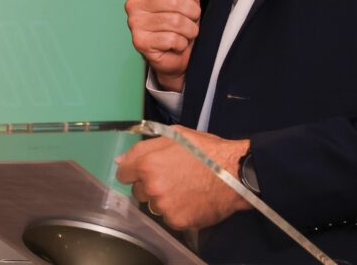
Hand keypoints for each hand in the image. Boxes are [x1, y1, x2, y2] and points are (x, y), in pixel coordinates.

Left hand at [116, 126, 249, 229]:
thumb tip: (121, 161)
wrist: (235, 173)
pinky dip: (177, 212)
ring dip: (163, 200)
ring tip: (184, 189)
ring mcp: (163, 205)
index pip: (123, 174)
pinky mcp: (176, 221)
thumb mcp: (174, 136)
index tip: (146, 172)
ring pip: (153, 205)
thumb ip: (144, 147)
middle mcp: (151, 186)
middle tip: (171, 179)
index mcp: (147, 162)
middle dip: (150, 186)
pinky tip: (191, 201)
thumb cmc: (206, 150)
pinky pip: (168, 218)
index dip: (134, 172)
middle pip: (138, 191)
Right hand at [125, 0, 201, 92]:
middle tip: (191, 19)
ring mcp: (135, 22)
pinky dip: (181, 43)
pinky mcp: (140, 41)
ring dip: (189, 30)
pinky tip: (174, 44)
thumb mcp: (181, 1)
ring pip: (176, 21)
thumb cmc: (173, 26)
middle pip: (175, 0)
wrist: (168, 54)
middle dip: (192, 12)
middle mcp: (136, 2)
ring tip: (184, 33)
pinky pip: (172, 39)